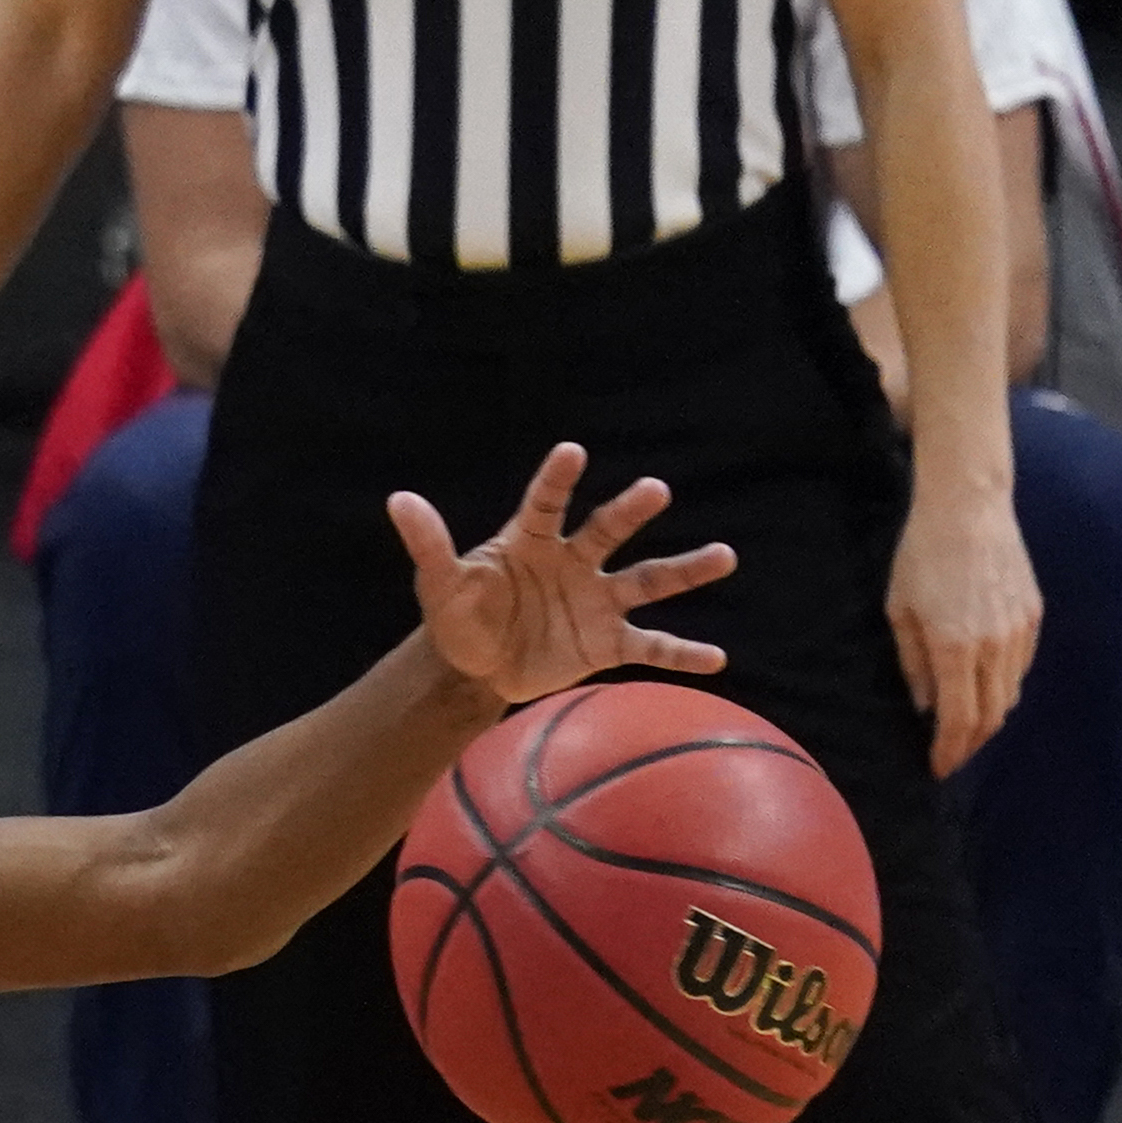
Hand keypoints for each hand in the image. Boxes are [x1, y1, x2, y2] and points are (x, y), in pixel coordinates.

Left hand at [390, 443, 738, 704]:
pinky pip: (650, 646)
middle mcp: (575, 562)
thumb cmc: (461, 616)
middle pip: (608, 531)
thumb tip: (398, 500)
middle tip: (655, 491)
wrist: (476, 669)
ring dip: (685, 570)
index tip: (571, 452)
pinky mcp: (607, 643)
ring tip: (723, 557)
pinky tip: (715, 658)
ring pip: (647, 581)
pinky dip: (681, 653)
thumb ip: (428, 544)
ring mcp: (596, 601)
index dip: (557, 480)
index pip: (546, 504)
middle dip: (631, 511)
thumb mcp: (441, 585)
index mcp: (533, 542)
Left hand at [888, 481, 1038, 775]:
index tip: (938, 768)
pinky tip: (985, 688)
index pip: (959, 720)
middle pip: (990, 716)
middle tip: (951, 755)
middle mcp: (995, 645)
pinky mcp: (1034, 615)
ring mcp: (1020, 630)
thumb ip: (914, 666)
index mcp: (956, 648)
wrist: (969, 508)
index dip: (950, 752)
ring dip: (988, 718)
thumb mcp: (900, 613)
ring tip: (965, 728)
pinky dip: (1004, 687)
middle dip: (970, 744)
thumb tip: (927, 708)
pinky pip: (1021, 667)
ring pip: (1010, 694)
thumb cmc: (922, 558)